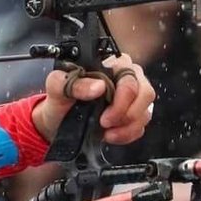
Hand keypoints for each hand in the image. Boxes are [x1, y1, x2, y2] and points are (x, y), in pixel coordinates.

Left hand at [31, 54, 154, 145]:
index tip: (104, 115)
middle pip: (145, 93)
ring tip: (105, 131)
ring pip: (145, 112)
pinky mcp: (132, 116)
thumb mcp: (56, 88)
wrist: (55, 121)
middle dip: (126, 114)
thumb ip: (72, 82)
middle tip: (105, 123)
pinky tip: (110, 135)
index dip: (122, 98)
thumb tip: (98, 86)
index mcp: (110, 64)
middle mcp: (126, 77)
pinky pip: (141, 127)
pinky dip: (126, 135)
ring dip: (126, 127)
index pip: (130, 77)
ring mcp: (132, 97)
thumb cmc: (59, 99)